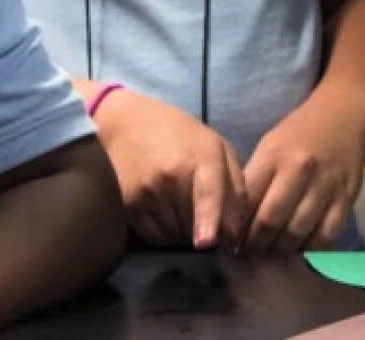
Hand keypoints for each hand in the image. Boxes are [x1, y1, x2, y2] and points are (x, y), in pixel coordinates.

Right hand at [92, 89, 246, 249]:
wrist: (130, 123)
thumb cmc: (182, 136)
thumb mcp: (217, 148)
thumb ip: (235, 186)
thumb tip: (236, 232)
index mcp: (201, 157)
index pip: (207, 192)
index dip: (208, 218)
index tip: (206, 242)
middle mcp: (172, 175)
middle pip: (194, 225)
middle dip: (205, 230)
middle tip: (205, 215)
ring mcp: (147, 190)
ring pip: (175, 235)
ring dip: (184, 233)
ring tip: (181, 206)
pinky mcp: (128, 204)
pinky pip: (155, 237)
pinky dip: (165, 234)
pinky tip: (165, 212)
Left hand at [242, 95, 364, 253]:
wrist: (344, 117)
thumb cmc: (299, 135)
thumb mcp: (269, 148)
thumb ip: (254, 182)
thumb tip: (234, 222)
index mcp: (273, 156)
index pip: (247, 200)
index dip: (235, 226)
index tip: (231, 242)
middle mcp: (299, 170)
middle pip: (270, 221)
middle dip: (256, 244)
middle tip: (250, 254)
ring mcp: (325, 186)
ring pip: (297, 233)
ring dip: (280, 251)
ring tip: (272, 256)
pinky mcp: (346, 199)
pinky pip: (326, 236)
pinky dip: (310, 250)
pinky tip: (300, 251)